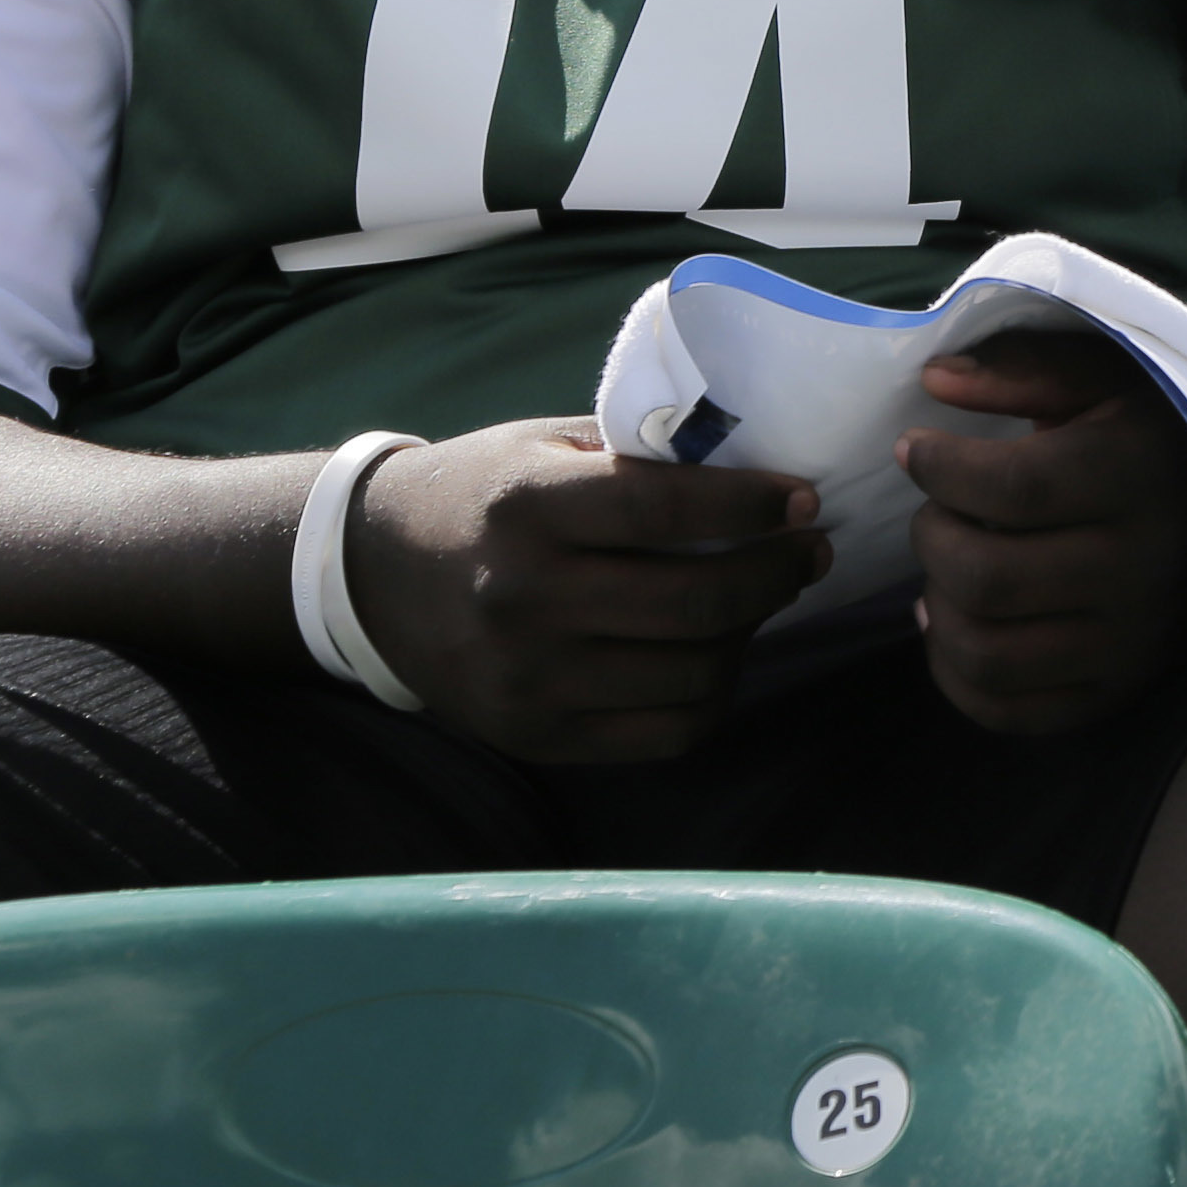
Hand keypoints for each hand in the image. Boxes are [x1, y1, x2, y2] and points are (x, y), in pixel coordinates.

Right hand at [340, 420, 828, 764]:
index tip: (803, 498)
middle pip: (695, 603)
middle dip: (777, 575)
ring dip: (750, 636)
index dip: (753, 504)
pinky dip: (713, 696)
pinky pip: (666, 733)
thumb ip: (635, 459)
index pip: (666, 507)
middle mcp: (525, 598)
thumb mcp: (544, 450)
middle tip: (810, 552)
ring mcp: (530, 679)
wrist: (376, 576)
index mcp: (528, 509)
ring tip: (762, 601)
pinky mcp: (538, 735)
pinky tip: (720, 656)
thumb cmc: (483, 495)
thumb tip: (757, 468)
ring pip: (694, 675)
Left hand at [906, 335, 1186, 737]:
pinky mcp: (1116, 691)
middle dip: (932, 537)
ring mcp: (1130, 643)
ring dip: (938, 608)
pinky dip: (956, 677)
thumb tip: (933, 381)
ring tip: (944, 568)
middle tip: (936, 511)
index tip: (917, 449)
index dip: (941, 470)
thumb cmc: (1155, 432)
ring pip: (988, 654)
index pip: (1013, 489)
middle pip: (988, 578)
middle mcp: (1140, 569)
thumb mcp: (1104, 373)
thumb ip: (1021, 366)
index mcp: (1137, 476)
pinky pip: (1010, 711)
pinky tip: (951, 626)